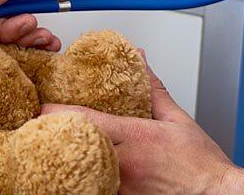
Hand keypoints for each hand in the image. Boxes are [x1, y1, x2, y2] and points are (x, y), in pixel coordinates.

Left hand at [41, 60, 239, 194]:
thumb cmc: (201, 164)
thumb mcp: (177, 119)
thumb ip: (152, 89)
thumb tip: (139, 60)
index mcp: (133, 137)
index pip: (83, 119)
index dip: (56, 111)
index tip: (42, 105)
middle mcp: (122, 163)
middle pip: (75, 144)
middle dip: (58, 135)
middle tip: (44, 127)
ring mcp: (120, 186)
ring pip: (81, 169)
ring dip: (70, 158)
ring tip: (58, 149)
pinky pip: (95, 187)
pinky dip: (86, 179)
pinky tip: (80, 173)